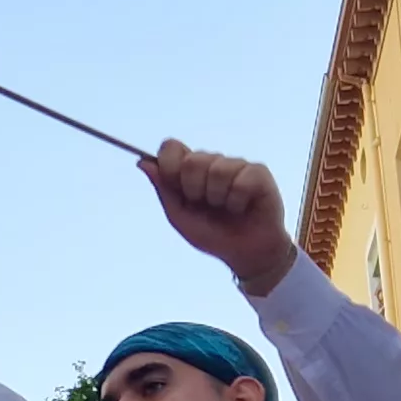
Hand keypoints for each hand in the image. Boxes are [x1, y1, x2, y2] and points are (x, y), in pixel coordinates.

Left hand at [139, 139, 299, 296]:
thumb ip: (163, 189)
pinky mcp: (258, 172)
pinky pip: (241, 180)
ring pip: (218, 169)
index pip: (172, 147)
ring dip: (218, 198)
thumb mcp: (180, 216)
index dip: (170, 165)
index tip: (176, 187)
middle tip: (207, 206)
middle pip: (193, 160)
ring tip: (227, 209)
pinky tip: (242, 208)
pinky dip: (238, 201)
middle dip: (195, 190)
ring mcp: (236, 165)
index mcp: (189, 170)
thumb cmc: (212, 234)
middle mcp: (212, 162)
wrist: (245, 253)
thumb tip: (142, 162)